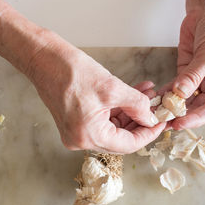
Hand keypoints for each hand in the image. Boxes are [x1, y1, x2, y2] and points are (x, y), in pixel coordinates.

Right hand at [27, 33, 164, 153]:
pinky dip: (116, 111)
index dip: (148, 133)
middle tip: (154, 107)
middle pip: (120, 139)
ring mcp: (75, 133)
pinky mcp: (74, 123)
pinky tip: (130, 96)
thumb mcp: (112, 87)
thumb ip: (136, 105)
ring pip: (112, 129)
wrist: (43, 60)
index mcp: (88, 136)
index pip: (127, 145)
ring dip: (129, 114)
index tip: (161, 122)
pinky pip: (101, 122)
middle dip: (139, 122)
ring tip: (145, 95)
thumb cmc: (71, 71)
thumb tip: (150, 118)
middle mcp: (80, 140)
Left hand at [170, 0, 204, 129]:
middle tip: (164, 121)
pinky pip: (176, 88)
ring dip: (171, 106)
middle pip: (198, 107)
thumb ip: (193, 76)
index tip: (180, 123)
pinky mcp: (187, 73)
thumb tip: (179, 94)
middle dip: (180, 114)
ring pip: (185, 100)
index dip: (196, 118)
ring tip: (157, 113)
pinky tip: (157, 99)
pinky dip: (166, 93)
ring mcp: (201, 80)